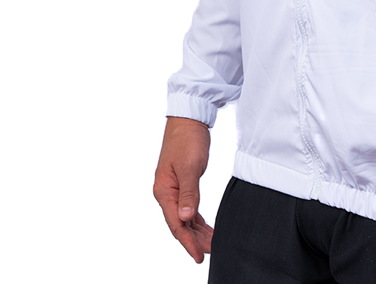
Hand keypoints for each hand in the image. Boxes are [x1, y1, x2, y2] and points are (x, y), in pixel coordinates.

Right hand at [153, 116, 213, 262]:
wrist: (188, 119)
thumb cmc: (187, 139)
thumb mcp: (190, 166)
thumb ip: (189, 192)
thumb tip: (185, 218)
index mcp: (164, 191)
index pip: (176, 223)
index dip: (187, 242)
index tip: (199, 256)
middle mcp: (166, 193)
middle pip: (180, 224)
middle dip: (194, 240)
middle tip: (211, 252)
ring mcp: (173, 189)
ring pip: (184, 218)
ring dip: (197, 232)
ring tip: (211, 244)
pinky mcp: (182, 184)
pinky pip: (188, 208)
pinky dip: (197, 220)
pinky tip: (205, 228)